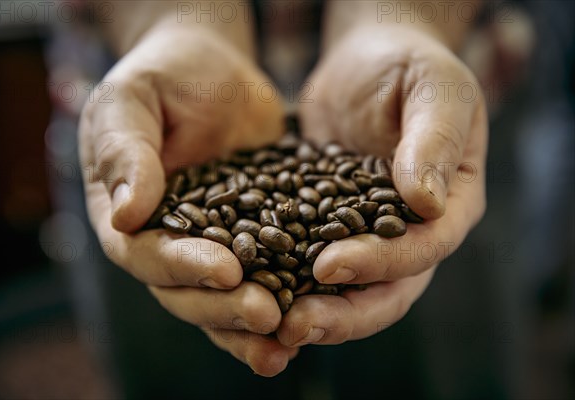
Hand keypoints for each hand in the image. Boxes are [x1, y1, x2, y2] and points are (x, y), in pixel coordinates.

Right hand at [79, 18, 296, 375]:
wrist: (210, 69)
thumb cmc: (162, 77)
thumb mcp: (131, 102)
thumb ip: (125, 153)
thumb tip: (125, 215)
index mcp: (129, 218)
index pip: (148, 255)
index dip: (185, 267)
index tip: (226, 271)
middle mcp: (170, 241)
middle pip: (189, 291)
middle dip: (227, 307)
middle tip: (268, 316)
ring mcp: (215, 242)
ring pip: (228, 295)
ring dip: (254, 323)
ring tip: (288, 342)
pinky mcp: (257, 233)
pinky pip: (269, 269)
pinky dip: (287, 294)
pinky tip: (316, 312)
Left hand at [279, 24, 487, 345]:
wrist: (368, 60)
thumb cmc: (409, 66)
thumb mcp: (433, 89)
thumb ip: (434, 140)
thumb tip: (426, 202)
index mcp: (449, 206)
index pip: (423, 249)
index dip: (380, 263)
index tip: (329, 265)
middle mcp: (412, 233)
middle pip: (386, 290)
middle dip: (342, 314)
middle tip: (294, 326)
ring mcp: (368, 235)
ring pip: (346, 289)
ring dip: (309, 309)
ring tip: (267, 323)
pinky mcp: (327, 226)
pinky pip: (308, 260)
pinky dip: (282, 277)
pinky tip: (248, 288)